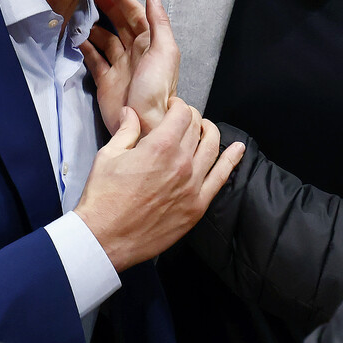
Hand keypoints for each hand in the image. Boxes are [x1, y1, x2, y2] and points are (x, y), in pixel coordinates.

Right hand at [75, 98, 244, 269]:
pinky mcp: (197, 206)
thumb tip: (131, 113)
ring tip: (205, 129)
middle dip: (191, 118)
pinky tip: (238, 149)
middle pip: (197, 128)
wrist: (105, 237)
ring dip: (210, 133)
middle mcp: (182, 163)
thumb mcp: (108, 156)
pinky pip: (221, 178)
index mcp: (160, 146)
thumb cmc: (103, 198)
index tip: (172, 107)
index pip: (182, 114)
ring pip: (213, 148)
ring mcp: (193, 186)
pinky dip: (232, 160)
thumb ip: (126, 131)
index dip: (178, 106)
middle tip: (183, 119)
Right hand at [80, 0, 179, 135]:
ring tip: (78, 13)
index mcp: (152, 44)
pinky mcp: (106, 80)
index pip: (135, 14)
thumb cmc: (158, 90)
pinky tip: (76, 37)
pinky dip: (85, 47)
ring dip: (93, 26)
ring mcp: (120, 66)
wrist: (144, 124)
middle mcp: (136, 52)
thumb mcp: (164, 51)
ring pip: (105, 39)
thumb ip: (159, 23)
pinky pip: (94, 59)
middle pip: (119, 23)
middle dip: (106, 7)